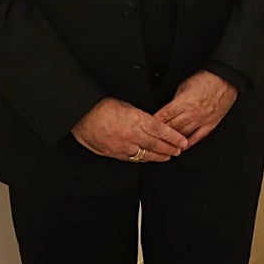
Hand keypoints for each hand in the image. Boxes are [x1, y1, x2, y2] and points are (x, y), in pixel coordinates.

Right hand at [72, 97, 188, 162]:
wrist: (81, 114)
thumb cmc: (101, 105)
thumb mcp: (127, 104)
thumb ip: (141, 115)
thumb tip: (153, 122)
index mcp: (137, 120)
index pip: (162, 131)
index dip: (174, 138)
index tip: (183, 141)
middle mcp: (132, 135)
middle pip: (156, 145)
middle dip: (170, 149)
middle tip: (179, 151)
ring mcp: (122, 146)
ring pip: (145, 154)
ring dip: (158, 156)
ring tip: (168, 156)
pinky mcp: (113, 153)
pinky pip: (131, 158)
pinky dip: (142, 159)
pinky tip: (148, 159)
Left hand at [154, 70, 238, 148]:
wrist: (225, 79)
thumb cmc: (206, 79)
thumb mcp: (184, 86)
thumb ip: (175, 100)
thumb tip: (168, 109)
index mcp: (184, 103)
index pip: (164, 116)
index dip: (153, 123)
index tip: (146, 128)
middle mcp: (192, 114)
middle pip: (171, 128)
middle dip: (160, 135)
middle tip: (151, 141)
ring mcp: (201, 120)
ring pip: (183, 135)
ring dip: (172, 142)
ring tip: (164, 148)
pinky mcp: (210, 124)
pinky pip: (197, 137)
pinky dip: (188, 144)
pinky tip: (181, 147)